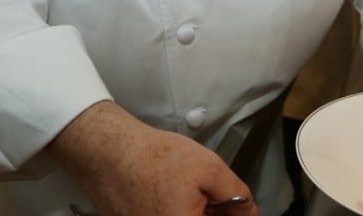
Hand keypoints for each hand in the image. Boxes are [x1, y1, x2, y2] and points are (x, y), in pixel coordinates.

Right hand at [49, 101, 258, 215]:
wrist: (111, 152)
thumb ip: (237, 194)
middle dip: (216, 214)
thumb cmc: (153, 159)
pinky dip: (180, 211)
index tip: (240, 209)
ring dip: (198, 212)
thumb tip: (251, 213)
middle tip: (217, 196)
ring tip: (191, 191)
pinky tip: (176, 196)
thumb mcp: (210, 168)